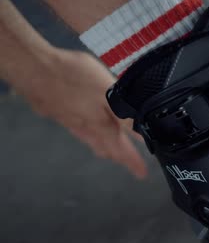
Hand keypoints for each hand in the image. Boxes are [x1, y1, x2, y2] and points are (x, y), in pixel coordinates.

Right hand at [8, 48, 147, 178]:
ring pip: (92, 140)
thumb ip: (125, 116)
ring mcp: (70, 120)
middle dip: (120, 157)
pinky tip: (89, 127)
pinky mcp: (59, 110)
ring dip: (106, 147)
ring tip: (114, 151)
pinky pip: (79, 129)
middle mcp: (84, 127)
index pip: (121, 150)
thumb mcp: (108, 94)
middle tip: (131, 164)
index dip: (133, 162)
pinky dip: (90, 134)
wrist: (33, 67)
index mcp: (100, 126)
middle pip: (106, 148)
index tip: (141, 174)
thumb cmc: (71, 77)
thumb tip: (142, 135)